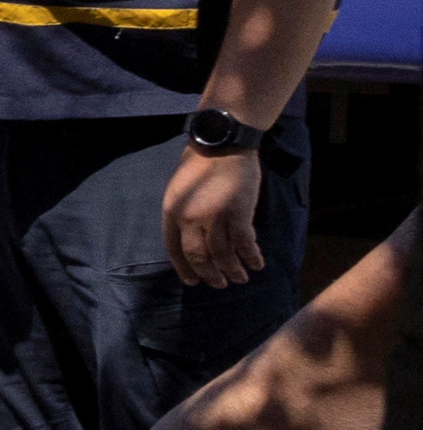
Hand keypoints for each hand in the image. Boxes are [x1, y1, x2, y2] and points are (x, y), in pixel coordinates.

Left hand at [164, 141, 267, 289]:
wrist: (220, 145)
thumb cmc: (199, 166)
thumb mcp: (179, 191)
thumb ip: (182, 215)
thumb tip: (190, 239)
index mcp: (172, 213)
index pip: (175, 250)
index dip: (185, 269)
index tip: (193, 282)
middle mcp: (190, 219)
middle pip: (200, 257)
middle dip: (210, 274)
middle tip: (220, 284)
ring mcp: (215, 217)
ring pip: (223, 254)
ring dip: (233, 270)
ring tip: (239, 279)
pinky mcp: (238, 213)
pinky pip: (245, 243)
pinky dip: (251, 257)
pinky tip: (257, 264)